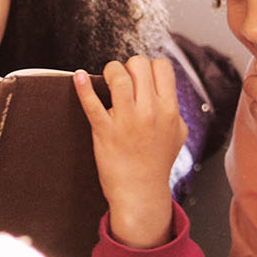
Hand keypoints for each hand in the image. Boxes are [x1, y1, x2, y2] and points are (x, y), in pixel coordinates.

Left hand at [74, 54, 187, 248]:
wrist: (141, 192)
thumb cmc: (157, 163)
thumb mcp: (178, 134)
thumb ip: (174, 110)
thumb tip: (165, 90)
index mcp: (170, 110)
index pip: (162, 67)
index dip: (150, 66)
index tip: (141, 76)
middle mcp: (150, 112)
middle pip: (140, 64)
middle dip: (129, 67)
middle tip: (123, 80)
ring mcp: (127, 121)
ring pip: (119, 77)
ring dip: (111, 72)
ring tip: (107, 80)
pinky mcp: (106, 131)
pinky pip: (92, 103)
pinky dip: (83, 87)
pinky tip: (79, 76)